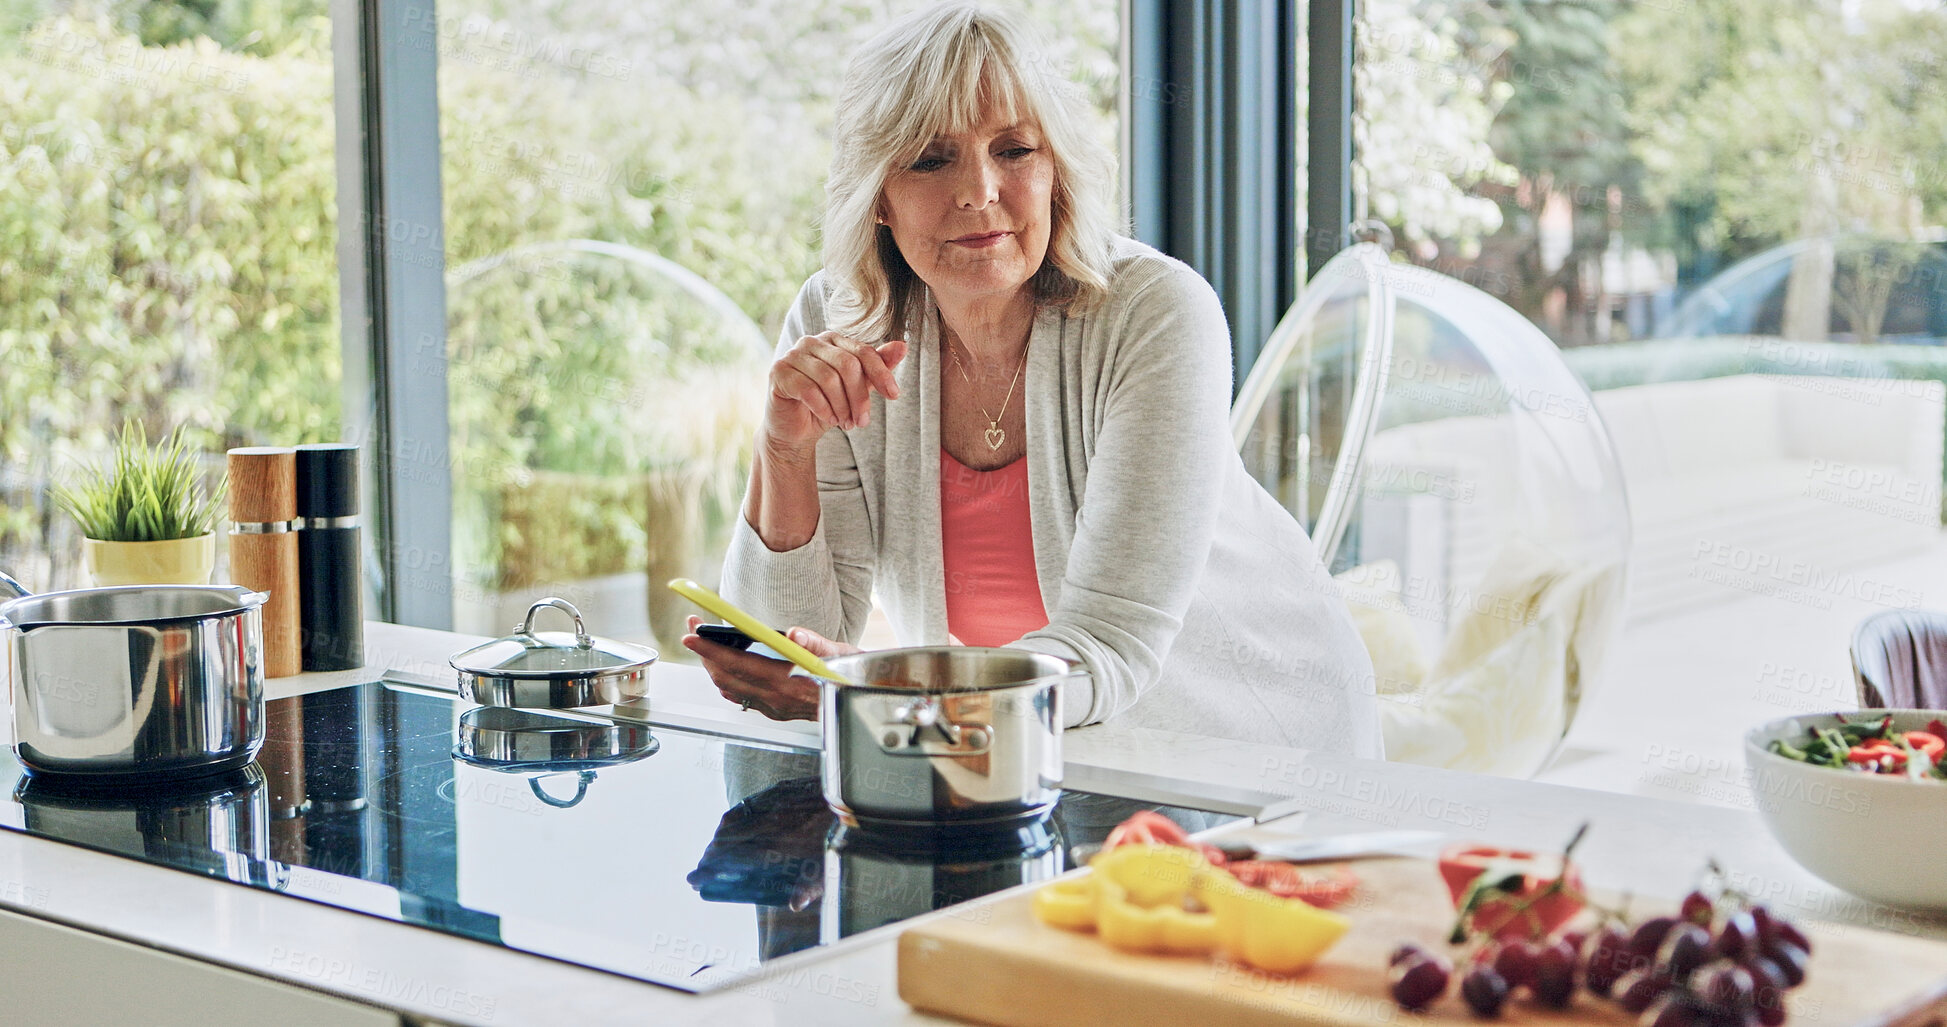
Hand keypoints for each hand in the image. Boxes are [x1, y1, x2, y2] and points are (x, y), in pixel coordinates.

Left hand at [680, 615, 860, 720]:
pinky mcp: (776, 711)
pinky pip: (741, 697)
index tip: (692, 635)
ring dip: (712, 665)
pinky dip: (726, 679)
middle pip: (727, 677)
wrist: (861, 706)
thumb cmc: (853, 678)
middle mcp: (778, 699)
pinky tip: (724, 665)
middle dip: (703, 653)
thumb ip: (816, 643)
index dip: (711, 651)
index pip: (740, 665)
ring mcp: (775, 708)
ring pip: (730, 688)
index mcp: (791, 683)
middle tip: (693, 629)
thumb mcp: (843, 654)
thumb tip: (794, 634)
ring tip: (704, 642)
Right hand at [762, 331, 906, 453]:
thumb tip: (903, 346)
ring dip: (842, 407)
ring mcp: (792, 355)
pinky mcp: (778, 372)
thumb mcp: (857, 388)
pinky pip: (809, 390)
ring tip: (845, 423)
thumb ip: (877, 366)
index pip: (863, 351)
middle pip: (847, 365)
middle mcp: (811, 342)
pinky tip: (829, 419)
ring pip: (829, 379)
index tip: (894, 395)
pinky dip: (824, 409)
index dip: (881, 373)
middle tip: (862, 422)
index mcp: (832, 340)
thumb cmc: (827, 405)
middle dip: (860, 397)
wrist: (795, 430)